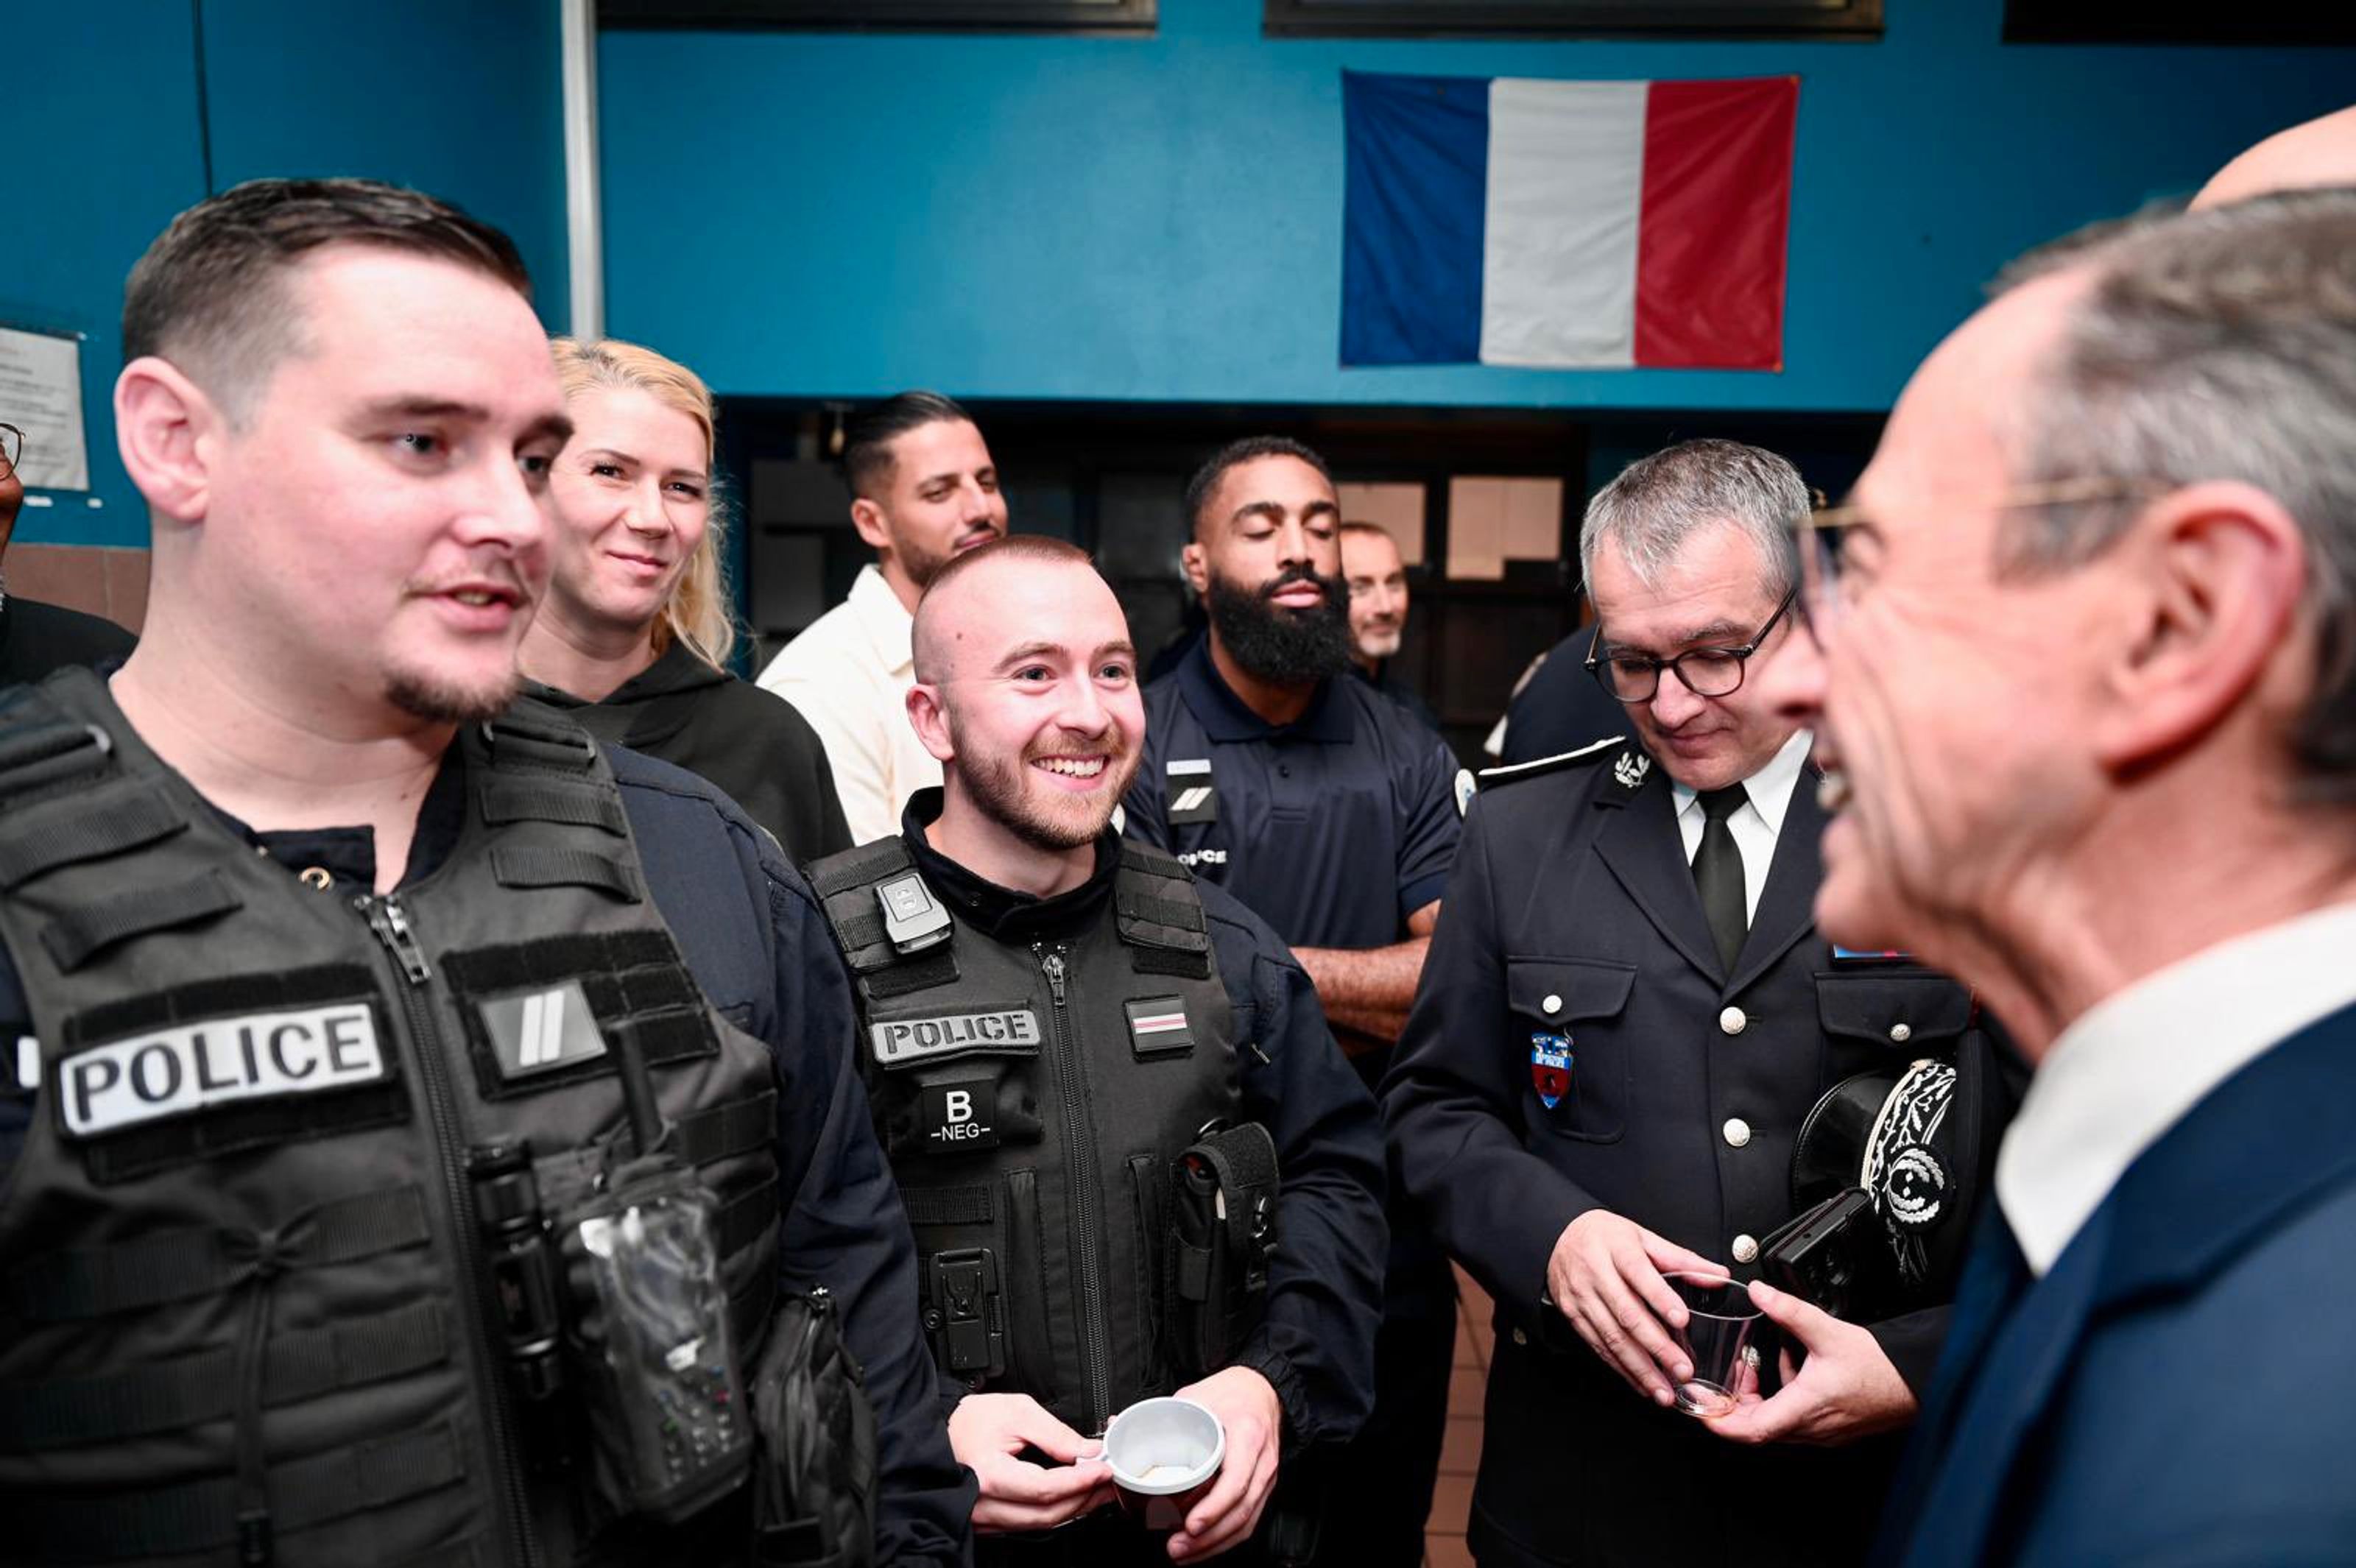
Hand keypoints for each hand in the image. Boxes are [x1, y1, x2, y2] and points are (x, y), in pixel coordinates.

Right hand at [949, 1392, 1116, 1532]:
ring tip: (1097, 1489)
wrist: (937, 1432)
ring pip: (1041, 1523)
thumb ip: (1055, 1434)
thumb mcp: (1016, 1412)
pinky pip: (1029, 1523)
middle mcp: (986, 1505)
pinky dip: (1055, 1510)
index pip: (1045, 1488)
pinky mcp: (990, 1522)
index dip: (1080, 1480)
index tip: (1103, 1468)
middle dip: (1084, 1498)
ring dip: (1074, 1507)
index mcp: (990, 1476)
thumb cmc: (968, 1421)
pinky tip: (1071, 1497)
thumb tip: (1087, 1451)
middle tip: (1108, 1481)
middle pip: (1047, 1513)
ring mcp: (986, 1518)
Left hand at [1166, 1365, 1283, 1560]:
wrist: (1263, 1390)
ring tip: (1184, 1552)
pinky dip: (1224, 1538)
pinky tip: (1203, 1546)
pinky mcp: (1261, 1488)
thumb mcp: (1197, 1395)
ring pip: (1245, 1523)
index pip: (1236, 1481)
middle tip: (1176, 1546)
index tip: (1191, 1524)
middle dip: (1208, 1537)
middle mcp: (1261, 1462)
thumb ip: (1161, 1413)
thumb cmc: (1233, 1392)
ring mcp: (1264, 1478)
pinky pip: (1247, 1520)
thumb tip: (1119, 1425)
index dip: (1214, 1508)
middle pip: (1240, 1512)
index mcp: (1247, 1436)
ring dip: (1214, 1544)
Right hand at [1545, 1209, 1728, 1406]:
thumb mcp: (1643, 1237)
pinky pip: (1598, 1346)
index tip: (1682, 1320)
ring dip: (1640, 1368)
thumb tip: (1718, 1275)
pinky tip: (1641, 1384)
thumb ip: (1681, 1259)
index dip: (1660, 1298)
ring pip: (1611, 1337)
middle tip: (1682, 1369)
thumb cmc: (1607, 1237)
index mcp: (1616, 1248)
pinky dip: (1621, 1369)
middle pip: (1627, 1314)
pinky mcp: (1573, 1316)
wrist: (1559, 1238)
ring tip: (1664, 1390)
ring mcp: (1581, 1297)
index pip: (1639, 1273)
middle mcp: (1595, 1274)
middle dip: (1656, 1346)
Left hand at [1706, 1280, 1919, 1445]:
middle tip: (1721, 1379)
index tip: (1699, 1406)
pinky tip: (1791, 1365)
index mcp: (1804, 1409)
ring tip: (1754, 1365)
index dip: (1718, 1421)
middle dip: (1733, 1401)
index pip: (1749, 1430)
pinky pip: (1794, 1416)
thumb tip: (1760, 1292)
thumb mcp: (1828, 1331)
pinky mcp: (1832, 1426)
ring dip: (1758, 1396)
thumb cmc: (1881, 1368)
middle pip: (1757, 1426)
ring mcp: (1822, 1430)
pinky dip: (1782, 1393)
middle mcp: (1811, 1427)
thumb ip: (1789, 1310)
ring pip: (1775, 1421)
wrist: (1917, 1381)